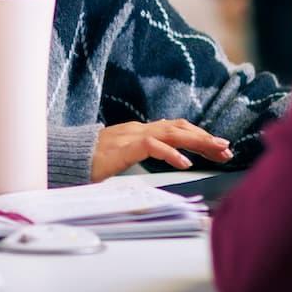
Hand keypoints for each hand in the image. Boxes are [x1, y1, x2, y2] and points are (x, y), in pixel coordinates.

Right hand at [91, 120, 232, 181]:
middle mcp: (138, 130)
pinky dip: (170, 154)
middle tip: (227, 149)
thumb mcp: (123, 158)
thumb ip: (142, 156)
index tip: (219, 148)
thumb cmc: (90, 161)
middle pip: (179, 128)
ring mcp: (131, 137)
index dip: (199, 136)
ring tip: (216, 151)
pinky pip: (151, 147)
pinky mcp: (123, 148)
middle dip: (205, 137)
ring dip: (197, 142)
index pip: (176, 129)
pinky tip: (185, 163)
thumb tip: (166, 160)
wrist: (63, 159)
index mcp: (140, 132)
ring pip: (171, 133)